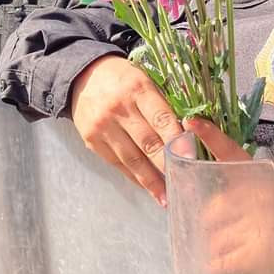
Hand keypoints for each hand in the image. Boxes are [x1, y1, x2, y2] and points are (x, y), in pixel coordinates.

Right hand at [70, 55, 181, 205]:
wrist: (83, 76)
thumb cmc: (123, 78)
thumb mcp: (144, 78)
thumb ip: (162, 103)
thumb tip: (187, 132)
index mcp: (137, 89)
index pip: (161, 119)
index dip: (177, 141)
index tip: (190, 159)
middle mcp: (118, 109)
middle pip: (148, 143)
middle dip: (167, 167)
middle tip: (184, 185)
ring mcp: (103, 127)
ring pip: (132, 159)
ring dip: (151, 181)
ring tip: (167, 197)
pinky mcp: (92, 141)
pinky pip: (117, 163)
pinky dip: (134, 177)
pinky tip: (147, 187)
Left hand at [184, 117, 273, 273]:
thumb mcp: (263, 192)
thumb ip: (235, 187)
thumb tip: (191, 186)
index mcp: (261, 177)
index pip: (232, 152)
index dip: (212, 136)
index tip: (192, 121)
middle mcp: (260, 197)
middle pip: (213, 208)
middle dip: (213, 222)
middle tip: (228, 229)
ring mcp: (258, 226)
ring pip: (214, 237)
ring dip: (217, 246)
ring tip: (236, 247)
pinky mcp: (255, 254)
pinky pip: (219, 260)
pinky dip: (218, 264)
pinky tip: (227, 263)